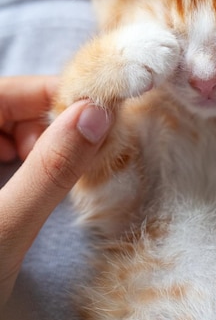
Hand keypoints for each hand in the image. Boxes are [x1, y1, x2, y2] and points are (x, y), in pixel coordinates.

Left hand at [0, 76, 112, 306]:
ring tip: (67, 171)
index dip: (56, 94)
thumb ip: (51, 168)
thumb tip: (96, 114)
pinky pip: (7, 156)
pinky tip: (45, 184)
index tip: (102, 110)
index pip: (8, 91)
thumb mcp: (5, 228)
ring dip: (45, 145)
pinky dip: (33, 163)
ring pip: (11, 132)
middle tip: (88, 150)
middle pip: (11, 108)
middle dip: (52, 124)